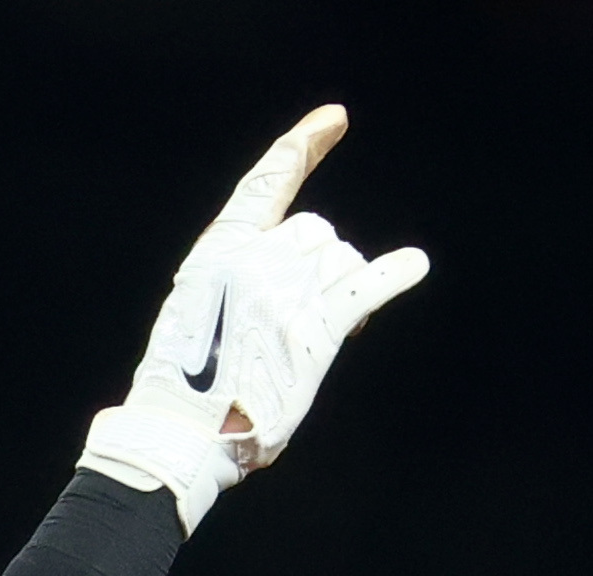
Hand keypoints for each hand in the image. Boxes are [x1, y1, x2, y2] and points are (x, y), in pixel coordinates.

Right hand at [82, 105, 427, 533]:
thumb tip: (293, 285)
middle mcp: (254, 260)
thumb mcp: (193, 314)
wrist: (178, 437)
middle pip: (314, 233)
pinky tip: (414, 266)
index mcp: (216, 253)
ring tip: (318, 334)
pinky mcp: (313, 332)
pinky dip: (396, 275)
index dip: (303, 147)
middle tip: (304, 314)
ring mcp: (285, 294)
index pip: (267, 184)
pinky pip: (365, 289)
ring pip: (340, 263)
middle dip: (317, 266)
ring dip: (339, 290)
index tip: (334, 121)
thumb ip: (236, 285)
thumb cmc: (182, 391)